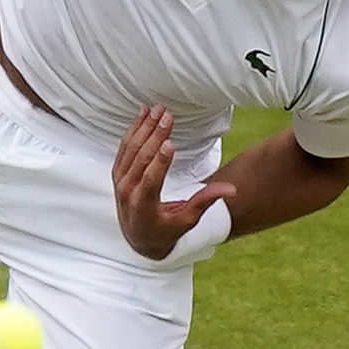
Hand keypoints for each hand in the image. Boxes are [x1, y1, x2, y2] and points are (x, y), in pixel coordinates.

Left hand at [111, 105, 233, 260]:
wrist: (138, 239)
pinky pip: (124, 148)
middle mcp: (128, 192)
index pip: (151, 180)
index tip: (170, 142)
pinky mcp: (118, 173)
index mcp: (144, 206)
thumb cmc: (166, 230)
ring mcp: (120, 181)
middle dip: (154, 135)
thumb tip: (231, 189)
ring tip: (157, 109)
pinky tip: (142, 114)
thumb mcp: (187, 221)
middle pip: (140, 159)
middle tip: (167, 116)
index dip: (160, 161)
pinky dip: (133, 130)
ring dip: (143, 127)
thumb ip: (205, 201)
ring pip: (130, 149)